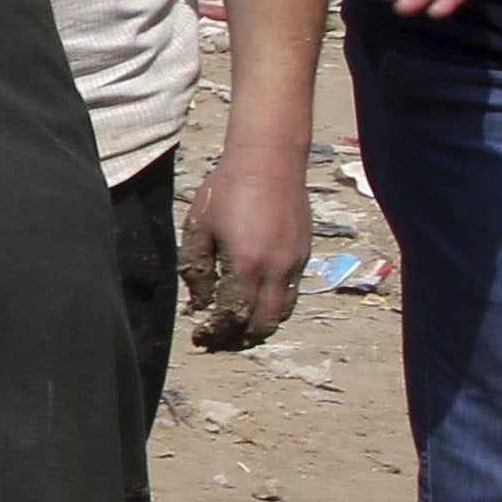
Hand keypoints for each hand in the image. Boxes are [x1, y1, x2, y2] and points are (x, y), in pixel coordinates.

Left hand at [183, 143, 311, 351]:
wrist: (269, 159)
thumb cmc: (228, 188)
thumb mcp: (200, 227)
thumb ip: (197, 269)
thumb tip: (198, 304)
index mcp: (246, 264)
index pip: (232, 317)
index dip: (216, 334)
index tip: (201, 338)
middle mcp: (275, 268)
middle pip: (263, 325)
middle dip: (239, 341)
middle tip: (220, 342)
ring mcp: (294, 262)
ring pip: (282, 313)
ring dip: (260, 327)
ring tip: (238, 329)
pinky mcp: (304, 253)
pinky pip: (291, 293)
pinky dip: (274, 307)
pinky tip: (256, 301)